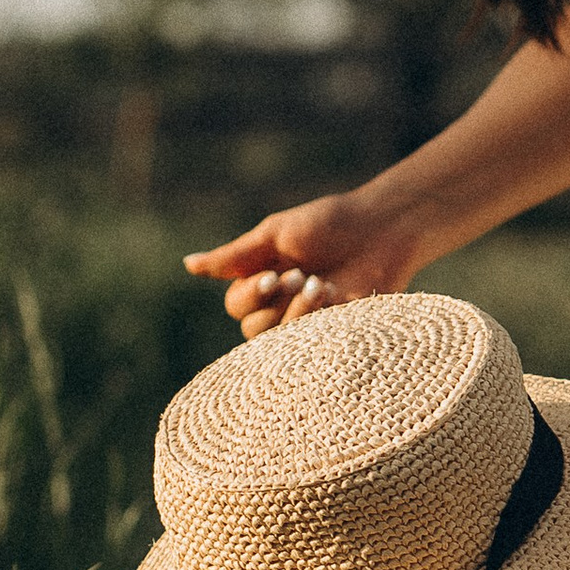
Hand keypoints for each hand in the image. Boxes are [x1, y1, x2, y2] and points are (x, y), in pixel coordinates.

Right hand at [184, 192, 428, 339]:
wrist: (382, 229)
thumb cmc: (329, 224)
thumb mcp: (277, 233)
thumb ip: (235, 255)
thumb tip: (188, 265)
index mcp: (260, 279)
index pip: (235, 306)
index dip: (251, 296)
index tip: (274, 274)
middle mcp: (279, 306)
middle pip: (252, 329)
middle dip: (277, 304)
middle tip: (303, 276)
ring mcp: (308, 323)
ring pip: (282, 341)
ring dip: (300, 313)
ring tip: (324, 285)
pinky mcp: (335, 334)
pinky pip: (314, 344)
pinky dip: (323, 320)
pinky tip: (340, 296)